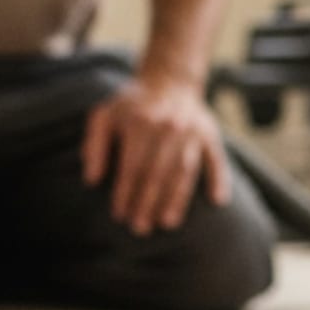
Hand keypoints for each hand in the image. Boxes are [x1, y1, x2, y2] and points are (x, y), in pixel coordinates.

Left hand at [81, 75, 231, 235]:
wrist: (170, 81)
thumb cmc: (132, 106)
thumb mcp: (104, 115)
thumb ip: (94, 145)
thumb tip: (91, 180)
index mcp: (140, 122)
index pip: (132, 165)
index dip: (125, 192)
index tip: (119, 214)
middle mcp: (168, 127)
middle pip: (157, 172)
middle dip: (147, 203)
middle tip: (140, 228)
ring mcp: (192, 132)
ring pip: (184, 171)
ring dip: (176, 199)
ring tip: (166, 223)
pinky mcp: (210, 136)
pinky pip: (216, 160)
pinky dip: (219, 179)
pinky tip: (217, 201)